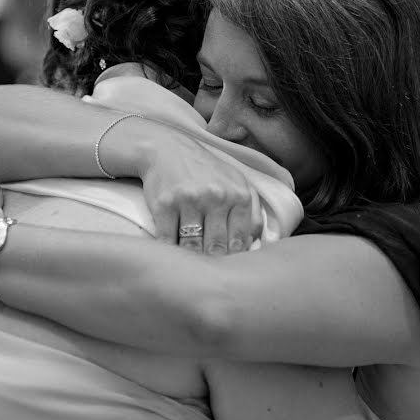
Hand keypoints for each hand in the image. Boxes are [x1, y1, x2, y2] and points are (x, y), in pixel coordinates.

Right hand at [139, 131, 262, 255]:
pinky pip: (168, 240)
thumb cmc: (206, 171)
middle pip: (216, 246)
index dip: (232, 258)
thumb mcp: (236, 182)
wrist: (167, 150)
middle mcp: (216, 196)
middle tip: (208, 270)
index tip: (225, 265)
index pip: (239, 240)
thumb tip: (255, 244)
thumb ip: (252, 211)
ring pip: (192, 246)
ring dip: (191, 258)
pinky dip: (170, 250)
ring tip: (191, 264)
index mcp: (238, 194)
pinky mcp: (164, 205)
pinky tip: (172, 253)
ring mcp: (189, 200)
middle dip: (212, 261)